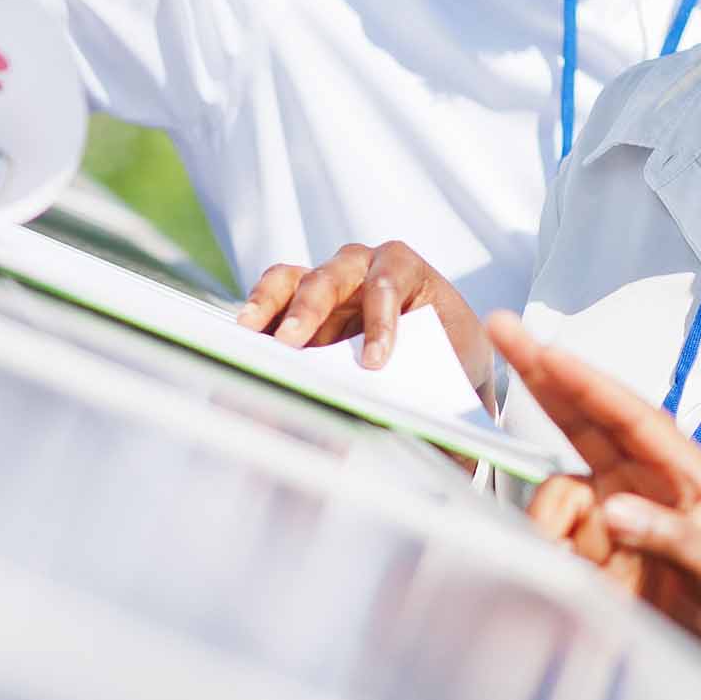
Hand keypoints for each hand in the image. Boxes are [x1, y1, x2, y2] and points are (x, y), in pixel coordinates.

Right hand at [233, 241, 486, 380]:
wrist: (446, 352)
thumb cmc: (452, 356)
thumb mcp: (455, 369)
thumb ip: (436, 389)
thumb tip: (423, 434)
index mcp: (409, 272)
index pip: (389, 284)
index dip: (379, 322)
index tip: (373, 363)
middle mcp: (364, 265)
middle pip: (334, 275)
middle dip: (311, 308)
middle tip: (292, 342)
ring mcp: (328, 280)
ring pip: (295, 278)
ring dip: (272, 304)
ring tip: (251, 331)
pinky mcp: (301, 299)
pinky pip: (275, 293)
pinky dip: (259, 310)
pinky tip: (245, 334)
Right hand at [491, 312, 700, 655]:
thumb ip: (673, 538)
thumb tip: (612, 508)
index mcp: (682, 471)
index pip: (628, 414)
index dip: (585, 381)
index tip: (547, 352)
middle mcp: (639, 479)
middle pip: (583, 414)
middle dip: (543, 372)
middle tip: (501, 326)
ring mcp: (606, 510)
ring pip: (558, 490)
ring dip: (561, 528)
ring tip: (593, 577)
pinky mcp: (582, 544)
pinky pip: (551, 533)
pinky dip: (553, 551)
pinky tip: (583, 581)